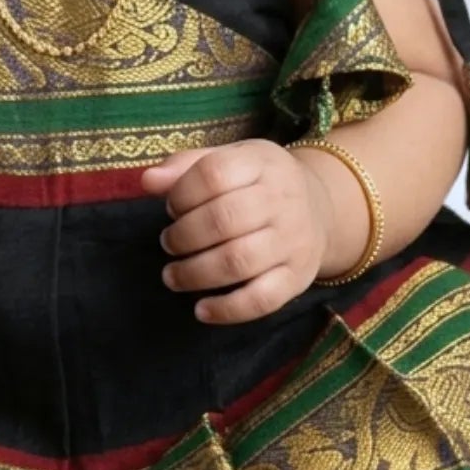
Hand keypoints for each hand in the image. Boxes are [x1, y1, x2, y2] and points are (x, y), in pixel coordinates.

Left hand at [140, 140, 333, 323]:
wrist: (321, 208)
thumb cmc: (258, 183)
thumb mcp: (229, 160)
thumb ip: (186, 167)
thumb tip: (148, 181)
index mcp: (262, 163)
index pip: (214, 174)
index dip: (181, 194)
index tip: (171, 208)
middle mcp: (283, 200)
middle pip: (223, 220)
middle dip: (183, 237)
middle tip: (169, 244)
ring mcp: (293, 241)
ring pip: (239, 261)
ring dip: (195, 273)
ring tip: (173, 276)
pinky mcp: (299, 278)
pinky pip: (262, 300)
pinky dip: (227, 309)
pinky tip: (201, 309)